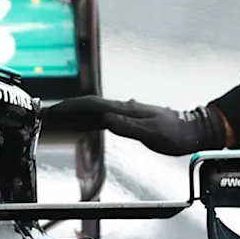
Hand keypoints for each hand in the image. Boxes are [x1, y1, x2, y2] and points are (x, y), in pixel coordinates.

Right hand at [41, 97, 226, 156]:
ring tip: (57, 118)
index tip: (52, 111)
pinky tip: (81, 125)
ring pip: (93, 111)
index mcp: (125, 109)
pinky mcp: (129, 120)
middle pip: (88, 105)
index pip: (91, 105)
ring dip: (74, 114)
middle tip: (46, 114)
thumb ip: (129, 126)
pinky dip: (87, 120)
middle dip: (65, 109)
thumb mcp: (153, 132)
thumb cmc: (176, 133)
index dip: (70, 107)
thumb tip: (106, 118)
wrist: (194, 130)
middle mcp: (123, 108)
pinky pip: (101, 118)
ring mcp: (125, 113)